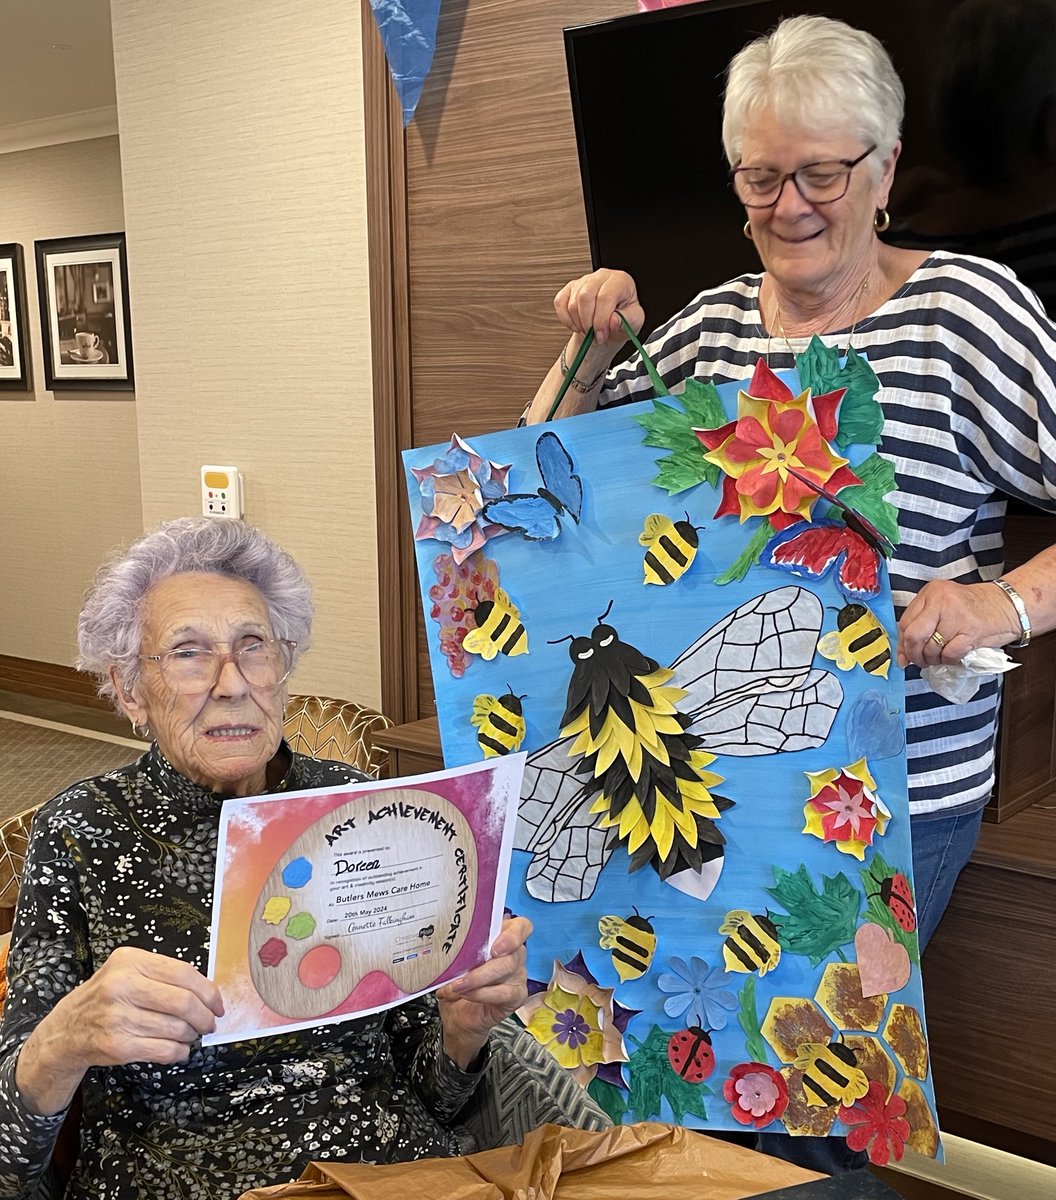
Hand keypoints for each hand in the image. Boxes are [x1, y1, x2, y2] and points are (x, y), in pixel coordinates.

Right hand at [16, 946, 223, 1114]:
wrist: (67, 1030)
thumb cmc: (107, 998)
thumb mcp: (129, 971)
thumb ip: (165, 975)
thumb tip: (209, 992)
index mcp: (129, 961)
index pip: (183, 973)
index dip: (208, 991)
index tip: (218, 1004)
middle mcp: (121, 986)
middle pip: (183, 1002)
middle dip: (204, 1016)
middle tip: (209, 1023)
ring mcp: (118, 1017)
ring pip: (176, 1028)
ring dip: (191, 1035)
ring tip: (189, 1034)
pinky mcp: (118, 1046)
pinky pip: (164, 1050)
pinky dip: (179, 1052)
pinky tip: (178, 1048)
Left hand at [436, 916, 530, 1069]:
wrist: (457, 1013)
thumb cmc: (458, 982)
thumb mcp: (456, 961)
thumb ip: (460, 950)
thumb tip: (450, 947)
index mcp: (502, 937)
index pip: (521, 927)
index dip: (512, 934)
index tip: (495, 946)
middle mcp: (515, 955)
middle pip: (512, 950)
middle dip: (484, 962)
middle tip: (463, 970)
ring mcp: (518, 976)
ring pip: (507, 969)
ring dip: (477, 978)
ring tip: (457, 985)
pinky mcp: (516, 996)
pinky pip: (504, 992)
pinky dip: (481, 993)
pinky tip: (467, 994)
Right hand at [555, 269, 643, 344]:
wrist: (611, 324)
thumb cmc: (624, 319)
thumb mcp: (634, 322)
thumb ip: (627, 321)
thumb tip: (613, 320)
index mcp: (620, 280)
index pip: (605, 296)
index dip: (601, 319)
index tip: (601, 335)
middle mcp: (601, 276)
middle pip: (585, 297)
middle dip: (588, 322)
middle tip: (594, 335)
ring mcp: (584, 281)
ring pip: (573, 302)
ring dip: (579, 322)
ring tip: (589, 330)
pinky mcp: (570, 288)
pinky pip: (560, 302)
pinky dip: (566, 319)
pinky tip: (577, 324)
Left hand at [896, 579, 1021, 668]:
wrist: (1007, 606)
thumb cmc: (973, 608)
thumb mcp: (943, 607)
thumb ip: (921, 625)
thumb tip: (903, 656)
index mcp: (931, 592)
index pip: (905, 622)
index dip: (902, 644)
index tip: (904, 656)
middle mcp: (941, 600)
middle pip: (914, 635)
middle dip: (914, 655)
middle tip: (920, 661)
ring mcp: (956, 616)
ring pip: (931, 648)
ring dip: (933, 659)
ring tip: (941, 656)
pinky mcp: (971, 631)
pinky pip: (949, 654)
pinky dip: (949, 660)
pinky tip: (953, 655)